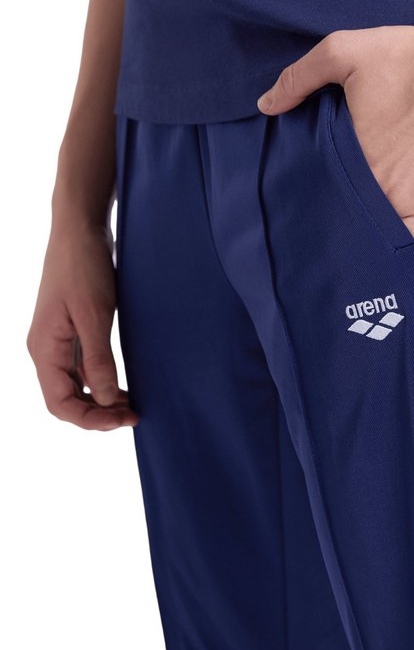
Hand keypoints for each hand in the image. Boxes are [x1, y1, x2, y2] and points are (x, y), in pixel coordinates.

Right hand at [27, 222, 137, 430]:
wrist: (80, 230)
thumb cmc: (84, 267)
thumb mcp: (95, 315)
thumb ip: (98, 360)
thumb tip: (103, 399)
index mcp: (44, 349)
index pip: (60, 403)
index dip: (91, 419)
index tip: (124, 420)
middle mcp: (46, 349)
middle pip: (66, 399)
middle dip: (97, 413)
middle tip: (133, 415)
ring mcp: (59, 341)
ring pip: (75, 385)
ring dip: (100, 399)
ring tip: (131, 404)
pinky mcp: (73, 331)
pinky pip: (82, 367)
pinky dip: (101, 381)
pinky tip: (122, 384)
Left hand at [257, 20, 413, 235]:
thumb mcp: (345, 52)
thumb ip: (299, 78)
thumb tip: (266, 105)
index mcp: (350, 158)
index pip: (320, 192)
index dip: (313, 195)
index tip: (306, 198)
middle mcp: (380, 189)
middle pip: (347, 214)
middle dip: (337, 213)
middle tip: (329, 215)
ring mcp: (412, 203)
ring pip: (377, 229)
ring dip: (366, 227)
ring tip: (356, 224)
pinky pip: (410, 236)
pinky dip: (398, 234)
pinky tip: (389, 228)